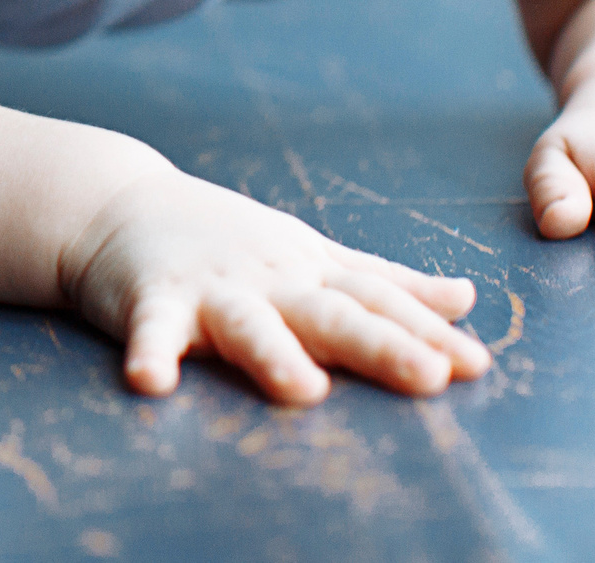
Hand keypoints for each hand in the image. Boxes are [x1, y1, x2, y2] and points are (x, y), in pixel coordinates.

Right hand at [64, 169, 488, 404]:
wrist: (118, 203)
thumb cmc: (227, 240)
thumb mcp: (312, 254)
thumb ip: (387, 283)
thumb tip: (467, 300)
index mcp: (310, 273)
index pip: (377, 302)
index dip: (426, 332)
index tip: (476, 366)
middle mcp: (269, 280)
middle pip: (330, 314)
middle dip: (381, 345)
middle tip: (430, 377)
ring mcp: (210, 288)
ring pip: (248, 323)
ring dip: (274, 354)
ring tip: (304, 391)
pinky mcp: (151, 299)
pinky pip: (152, 330)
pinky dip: (151, 353)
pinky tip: (151, 382)